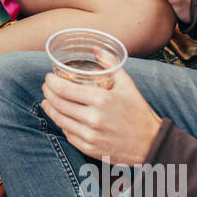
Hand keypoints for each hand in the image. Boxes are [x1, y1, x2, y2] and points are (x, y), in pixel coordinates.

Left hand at [41, 69, 162, 165]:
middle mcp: (93, 118)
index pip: (64, 89)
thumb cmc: (138, 111)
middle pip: (58, 104)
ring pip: (60, 120)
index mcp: (101, 99)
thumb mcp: (128, 84)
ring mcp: (90, 135)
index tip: (49, 77)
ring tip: (47, 101)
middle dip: (48, 93)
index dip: (52, 82)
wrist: (150, 143)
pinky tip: (61, 117)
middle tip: (46, 87)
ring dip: (50, 109)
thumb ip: (110, 64)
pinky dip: (62, 124)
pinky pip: (68, 134)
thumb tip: (95, 49)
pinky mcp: (89, 148)